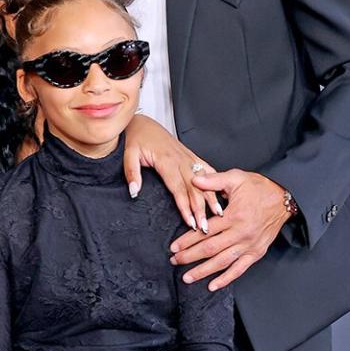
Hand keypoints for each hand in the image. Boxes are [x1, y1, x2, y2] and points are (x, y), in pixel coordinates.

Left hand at [123, 114, 222, 231]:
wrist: (144, 124)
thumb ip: (132, 173)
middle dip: (201, 208)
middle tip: (206, 226)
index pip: (178, 189)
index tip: (191, 222)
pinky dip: (215, 181)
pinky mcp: (191, 155)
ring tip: (218, 213)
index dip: (186, 207)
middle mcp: (181, 159)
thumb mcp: (128, 155)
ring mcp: (188, 157)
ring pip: (204, 180)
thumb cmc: (137, 139)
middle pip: (195, 188)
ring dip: (211, 197)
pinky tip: (221, 193)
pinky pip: (207, 168)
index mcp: (166, 161)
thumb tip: (134, 192)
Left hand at [170, 169, 291, 289]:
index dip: (187, 240)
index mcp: (234, 216)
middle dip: (190, 257)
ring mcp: (249, 245)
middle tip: (174, 261)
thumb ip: (214, 180)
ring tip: (187, 277)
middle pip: (210, 249)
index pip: (205, 231)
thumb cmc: (260, 188)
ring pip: (222, 262)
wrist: (285, 199)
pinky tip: (212, 286)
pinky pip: (239, 269)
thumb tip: (194, 180)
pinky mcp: (256, 253)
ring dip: (203, 271)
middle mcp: (241, 234)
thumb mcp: (236, 178)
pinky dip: (226, 279)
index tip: (174, 247)